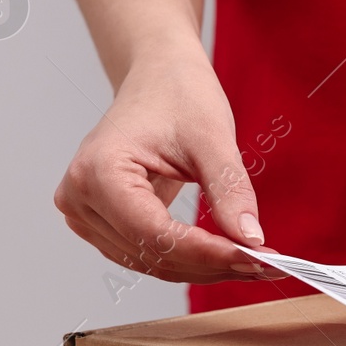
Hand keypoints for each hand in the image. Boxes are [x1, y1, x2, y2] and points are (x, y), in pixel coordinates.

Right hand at [54, 47, 285, 282]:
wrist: (158, 78)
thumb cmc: (178, 94)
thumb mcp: (212, 138)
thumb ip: (229, 191)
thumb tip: (251, 241)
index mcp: (97, 171)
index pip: (154, 233)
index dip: (206, 252)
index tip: (254, 259)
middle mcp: (79, 198)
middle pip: (152, 253)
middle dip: (212, 262)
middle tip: (266, 265)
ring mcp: (85, 213)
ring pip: (151, 262)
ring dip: (203, 267)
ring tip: (253, 262)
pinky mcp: (102, 222)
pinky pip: (147, 254)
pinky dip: (189, 259)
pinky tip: (227, 254)